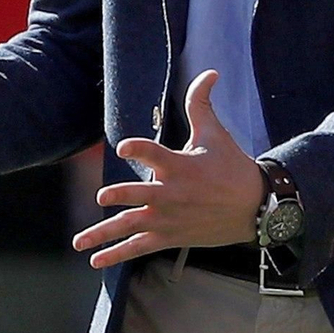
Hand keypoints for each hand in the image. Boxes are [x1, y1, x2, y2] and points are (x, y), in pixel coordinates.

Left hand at [73, 70, 264, 268]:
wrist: (255, 207)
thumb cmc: (231, 167)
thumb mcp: (215, 133)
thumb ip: (200, 103)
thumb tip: (210, 72)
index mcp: (179, 166)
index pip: (154, 153)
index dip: (138, 148)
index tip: (123, 147)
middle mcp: (170, 194)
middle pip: (139, 195)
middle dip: (120, 196)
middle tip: (102, 197)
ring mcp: (168, 218)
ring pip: (130, 226)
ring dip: (103, 234)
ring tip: (78, 242)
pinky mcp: (169, 236)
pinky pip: (138, 248)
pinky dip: (117, 255)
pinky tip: (95, 261)